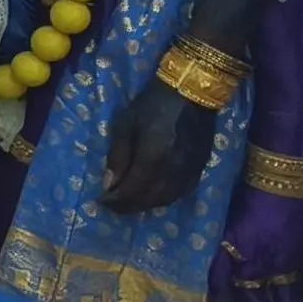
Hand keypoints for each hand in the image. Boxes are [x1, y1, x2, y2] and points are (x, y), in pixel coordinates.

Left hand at [101, 77, 220, 212]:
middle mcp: (172, 172)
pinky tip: (154, 196)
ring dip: (146, 205)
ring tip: (131, 203)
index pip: (132, 191)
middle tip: (114, 207)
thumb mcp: (125, 125)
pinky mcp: (200, 169)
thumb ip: (118, 157)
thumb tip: (109, 184)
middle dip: (129, 206)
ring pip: (166, 200)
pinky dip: (165, 199)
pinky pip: (181, 193)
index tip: (102, 202)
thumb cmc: (152, 105)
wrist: (190, 93)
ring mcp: (189, 172)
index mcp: (152, 159)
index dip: (116, 201)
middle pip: (149, 200)